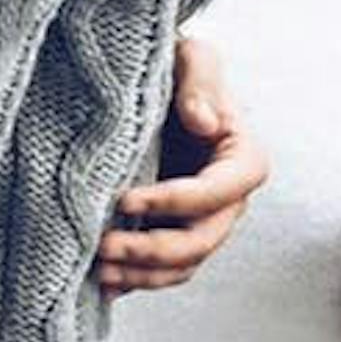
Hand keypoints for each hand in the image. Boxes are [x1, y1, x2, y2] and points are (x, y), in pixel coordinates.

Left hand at [96, 34, 266, 294]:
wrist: (157, 88)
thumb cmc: (178, 68)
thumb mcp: (192, 57)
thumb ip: (200, 80)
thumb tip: (203, 122)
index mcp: (242, 160)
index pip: (216, 192)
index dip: (173, 201)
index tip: (125, 199)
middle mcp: (229, 201)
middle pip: (200, 241)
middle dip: (152, 249)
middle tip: (103, 246)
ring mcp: (204, 223)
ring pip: (182, 265)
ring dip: (142, 275)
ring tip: (98, 272)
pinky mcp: (177, 233)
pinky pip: (164, 270)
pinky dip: (136, 281)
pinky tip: (100, 284)